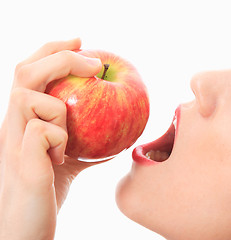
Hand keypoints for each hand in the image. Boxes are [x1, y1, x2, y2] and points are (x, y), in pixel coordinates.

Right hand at [0, 39, 104, 239]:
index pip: (31, 71)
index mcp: (24, 119)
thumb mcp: (72, 158)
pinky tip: (62, 159)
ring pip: (29, 96)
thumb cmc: (48, 189)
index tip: (81, 40)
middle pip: (25, 72)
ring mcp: (13, 140)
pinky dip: (60, 137)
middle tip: (93, 61)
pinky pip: (41, 130)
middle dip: (60, 57)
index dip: (53, 49)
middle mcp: (13, 124)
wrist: (27, 225)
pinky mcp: (21, 160)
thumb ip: (87, 141)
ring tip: (69, 136)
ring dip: (59, 107)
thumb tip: (120, 135)